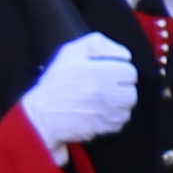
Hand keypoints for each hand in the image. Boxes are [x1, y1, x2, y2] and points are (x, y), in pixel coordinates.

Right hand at [20, 32, 142, 149]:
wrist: (41, 115)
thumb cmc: (56, 82)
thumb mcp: (71, 52)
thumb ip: (99, 44)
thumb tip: (125, 55)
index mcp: (97, 71)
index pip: (129, 71)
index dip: (119, 72)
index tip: (108, 75)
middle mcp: (104, 92)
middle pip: (131, 91)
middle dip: (120, 90)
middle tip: (103, 89)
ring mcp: (105, 112)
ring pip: (128, 107)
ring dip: (118, 105)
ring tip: (99, 102)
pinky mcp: (104, 128)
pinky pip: (120, 122)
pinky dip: (112, 119)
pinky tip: (96, 114)